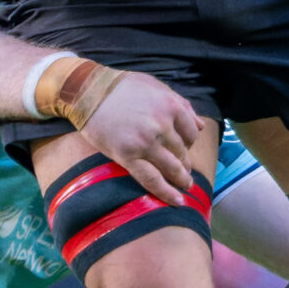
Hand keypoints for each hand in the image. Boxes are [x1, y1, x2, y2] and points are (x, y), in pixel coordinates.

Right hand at [76, 72, 204, 206]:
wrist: (88, 92)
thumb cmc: (121, 87)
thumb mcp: (155, 86)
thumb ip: (181, 104)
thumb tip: (200, 126)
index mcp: (170, 106)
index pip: (191, 133)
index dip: (190, 143)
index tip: (185, 149)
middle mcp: (161, 125)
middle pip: (182, 152)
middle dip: (185, 163)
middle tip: (185, 172)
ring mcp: (145, 143)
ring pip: (171, 168)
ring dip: (181, 180)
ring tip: (185, 186)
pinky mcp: (128, 157)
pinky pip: (152, 179)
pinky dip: (166, 193)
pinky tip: (177, 201)